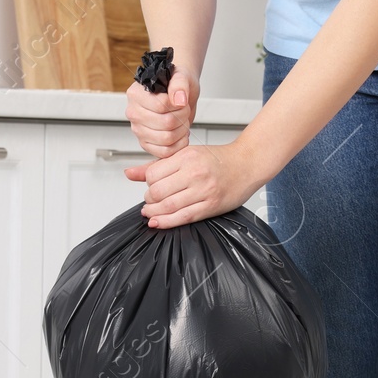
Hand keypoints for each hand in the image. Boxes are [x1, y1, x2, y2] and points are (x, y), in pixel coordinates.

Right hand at [124, 64, 198, 157]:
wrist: (179, 95)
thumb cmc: (177, 85)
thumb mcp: (181, 77)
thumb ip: (179, 84)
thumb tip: (178, 100)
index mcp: (135, 95)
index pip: (160, 106)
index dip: (177, 105)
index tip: (181, 100)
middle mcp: (133, 113)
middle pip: (165, 123)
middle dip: (182, 117)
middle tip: (184, 110)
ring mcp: (138, 130)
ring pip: (166, 139)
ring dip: (182, 130)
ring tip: (183, 121)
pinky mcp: (146, 144)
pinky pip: (164, 152)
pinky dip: (178, 144)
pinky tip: (181, 134)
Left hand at [124, 139, 265, 229]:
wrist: (247, 164)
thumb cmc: (218, 159)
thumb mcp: (186, 155)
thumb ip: (156, 165)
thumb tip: (129, 173)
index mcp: (187, 157)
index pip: (154, 174)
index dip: (147, 184)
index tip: (150, 187)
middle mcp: (195, 173)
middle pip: (158, 192)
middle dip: (149, 199)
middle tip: (150, 201)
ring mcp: (203, 191)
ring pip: (169, 206)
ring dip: (154, 212)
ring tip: (150, 212)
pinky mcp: (210, 206)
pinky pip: (183, 217)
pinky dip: (167, 222)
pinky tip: (158, 222)